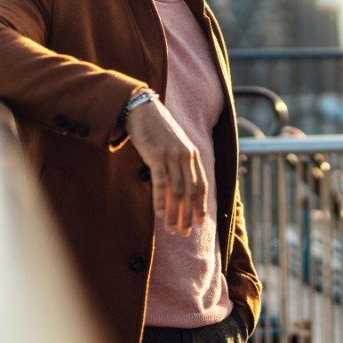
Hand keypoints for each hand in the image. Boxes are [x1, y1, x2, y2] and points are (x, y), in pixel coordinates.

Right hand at [124, 99, 206, 235]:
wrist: (141, 109)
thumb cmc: (155, 129)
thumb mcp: (173, 145)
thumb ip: (179, 162)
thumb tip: (179, 185)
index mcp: (192, 154)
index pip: (201, 185)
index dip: (201, 206)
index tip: (200, 223)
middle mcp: (186, 156)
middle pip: (191, 192)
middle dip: (189, 215)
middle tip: (186, 233)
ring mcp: (172, 156)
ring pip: (177, 192)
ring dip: (175, 214)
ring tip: (173, 230)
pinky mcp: (156, 156)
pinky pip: (161, 184)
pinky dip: (161, 202)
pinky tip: (161, 216)